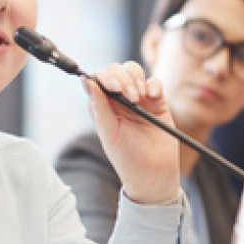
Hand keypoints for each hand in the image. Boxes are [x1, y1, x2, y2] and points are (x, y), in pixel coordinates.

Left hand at [83, 61, 179, 204]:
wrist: (154, 173)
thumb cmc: (128, 158)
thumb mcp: (109, 134)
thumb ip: (98, 107)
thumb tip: (85, 80)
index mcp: (103, 106)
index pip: (99, 78)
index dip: (104, 77)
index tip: (112, 87)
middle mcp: (119, 99)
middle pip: (117, 70)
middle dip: (122, 79)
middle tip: (130, 98)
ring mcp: (139, 99)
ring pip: (134, 71)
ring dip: (136, 79)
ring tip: (139, 99)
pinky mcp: (157, 102)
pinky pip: (155, 82)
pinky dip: (154, 85)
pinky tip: (153, 98)